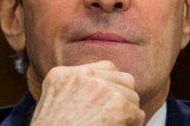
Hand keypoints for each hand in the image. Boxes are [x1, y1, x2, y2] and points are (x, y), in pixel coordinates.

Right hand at [30, 60, 144, 125]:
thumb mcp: (52, 103)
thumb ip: (73, 91)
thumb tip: (98, 93)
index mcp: (63, 75)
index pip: (103, 68)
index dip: (111, 86)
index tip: (108, 102)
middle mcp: (83, 75)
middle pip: (122, 78)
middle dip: (123, 96)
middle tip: (118, 116)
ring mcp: (101, 87)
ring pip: (132, 95)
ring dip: (128, 112)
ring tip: (117, 125)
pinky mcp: (117, 104)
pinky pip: (137, 114)